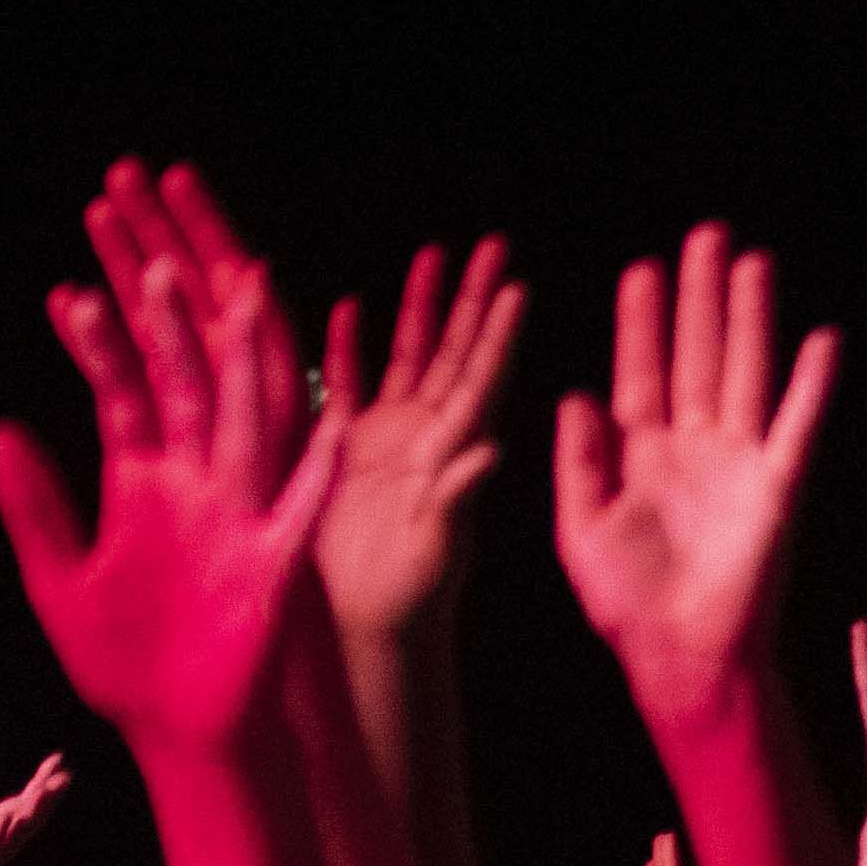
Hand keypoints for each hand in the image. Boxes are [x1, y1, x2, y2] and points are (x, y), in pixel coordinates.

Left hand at [0, 238, 346, 759]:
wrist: (185, 735)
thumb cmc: (125, 667)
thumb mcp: (61, 582)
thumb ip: (35, 506)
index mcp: (142, 486)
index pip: (122, 398)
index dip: (98, 350)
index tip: (72, 296)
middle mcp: (195, 488)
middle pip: (186, 388)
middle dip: (172, 330)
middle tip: (153, 263)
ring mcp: (240, 518)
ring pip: (245, 421)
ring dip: (246, 364)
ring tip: (244, 295)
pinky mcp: (277, 562)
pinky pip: (304, 505)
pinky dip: (320, 466)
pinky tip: (335, 418)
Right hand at [312, 238, 531, 646]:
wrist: (370, 621)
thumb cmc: (416, 594)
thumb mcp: (443, 544)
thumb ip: (459, 493)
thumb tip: (490, 450)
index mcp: (453, 451)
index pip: (482, 378)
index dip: (498, 332)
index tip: (517, 286)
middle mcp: (428, 433)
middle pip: (455, 351)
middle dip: (472, 297)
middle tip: (493, 244)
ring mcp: (391, 437)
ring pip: (410, 357)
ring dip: (421, 307)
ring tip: (434, 254)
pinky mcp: (349, 449)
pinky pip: (351, 386)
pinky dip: (350, 348)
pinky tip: (351, 307)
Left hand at [549, 226, 844, 713]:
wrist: (680, 657)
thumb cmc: (625, 603)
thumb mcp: (580, 528)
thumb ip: (579, 462)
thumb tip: (576, 395)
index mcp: (638, 452)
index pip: (641, 369)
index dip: (642, 320)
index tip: (643, 269)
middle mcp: (691, 446)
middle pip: (698, 354)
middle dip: (701, 297)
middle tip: (706, 236)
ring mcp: (737, 464)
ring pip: (746, 374)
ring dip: (752, 320)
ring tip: (754, 264)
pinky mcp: (776, 490)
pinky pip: (797, 428)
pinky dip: (811, 387)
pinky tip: (822, 340)